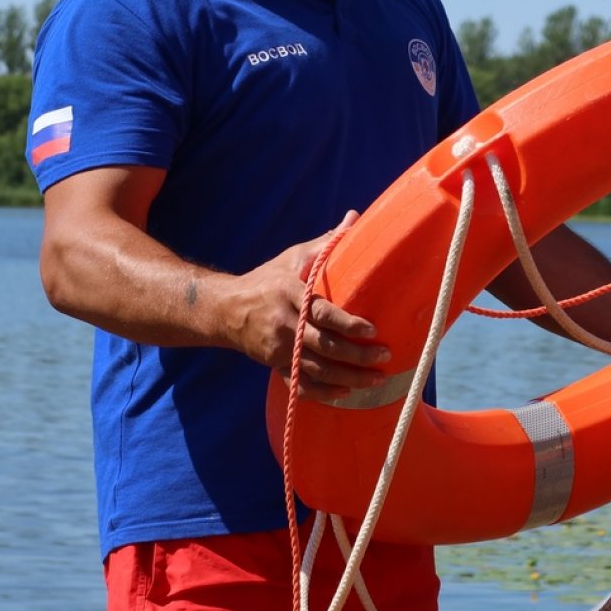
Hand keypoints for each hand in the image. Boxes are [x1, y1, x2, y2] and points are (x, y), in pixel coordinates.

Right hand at [229, 212, 391, 402]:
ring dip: (348, 377)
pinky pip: (300, 385)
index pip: (322, 313)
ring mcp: (278, 349)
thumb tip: (355, 217)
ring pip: (316, 370)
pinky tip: (346, 393)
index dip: (347, 324)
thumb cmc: (267, 279)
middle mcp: (284, 325)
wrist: (226, 309)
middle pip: (324, 346)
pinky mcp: (275, 365)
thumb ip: (325, 243)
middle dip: (356, 355)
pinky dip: (323, 392)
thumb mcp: (293, 257)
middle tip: (384, 356)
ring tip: (376, 380)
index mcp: (290, 295)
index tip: (372, 329)